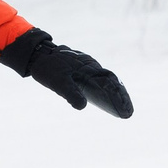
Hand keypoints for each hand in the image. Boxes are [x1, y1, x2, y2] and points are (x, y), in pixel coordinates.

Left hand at [0, 29, 132, 118]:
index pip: (110, 82)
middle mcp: (92, 67)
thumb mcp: (58, 82)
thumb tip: (82, 106)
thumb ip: (70, 93)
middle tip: (128, 113)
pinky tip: (107, 100)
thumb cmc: (48, 69)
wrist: (38, 54)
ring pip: (106, 81)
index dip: (119, 96)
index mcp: (89, 68)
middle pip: (112, 82)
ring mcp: (88, 68)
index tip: (126, 110)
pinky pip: (98, 80)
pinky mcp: (83, 71)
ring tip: (122, 109)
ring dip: (115, 94)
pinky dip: (106, 90)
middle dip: (121, 97)